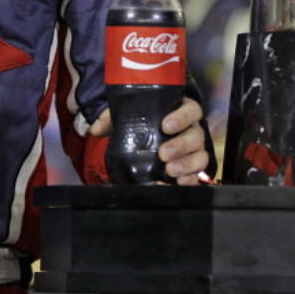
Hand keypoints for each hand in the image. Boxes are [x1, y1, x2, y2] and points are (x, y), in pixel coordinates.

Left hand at [90, 96, 210, 184]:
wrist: (149, 137)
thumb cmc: (143, 121)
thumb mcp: (129, 115)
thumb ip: (113, 119)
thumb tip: (94, 129)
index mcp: (181, 111)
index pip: (190, 110)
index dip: (181, 117)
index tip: (165, 125)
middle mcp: (192, 129)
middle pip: (196, 136)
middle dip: (181, 145)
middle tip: (163, 154)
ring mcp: (194, 150)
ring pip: (200, 156)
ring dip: (187, 164)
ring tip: (170, 171)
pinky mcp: (192, 167)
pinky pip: (197, 174)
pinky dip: (190, 179)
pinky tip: (179, 183)